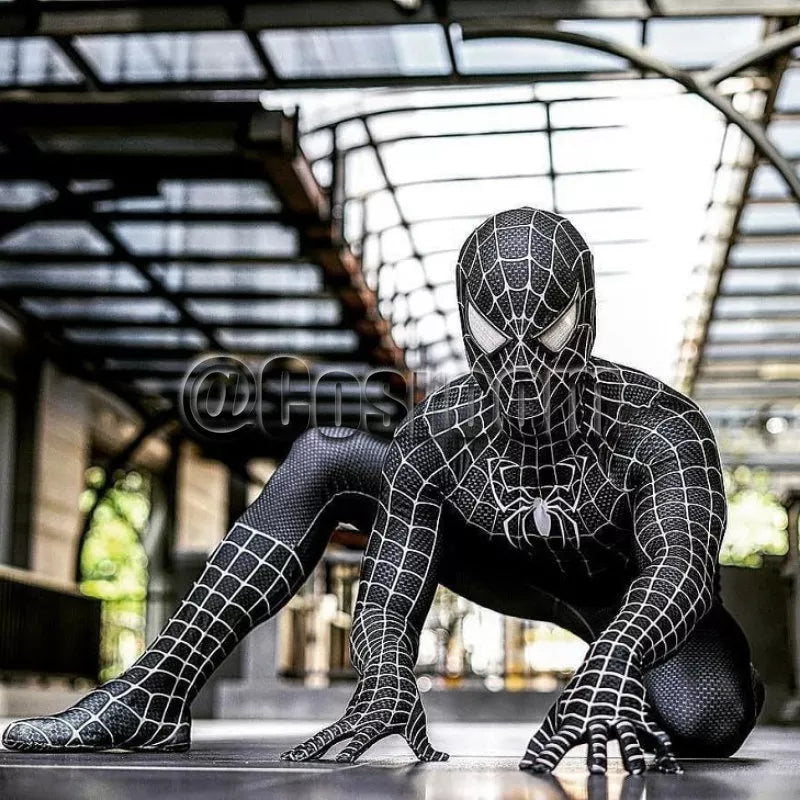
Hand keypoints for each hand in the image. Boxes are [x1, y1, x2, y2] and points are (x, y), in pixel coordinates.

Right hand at [280, 659, 447, 762]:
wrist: (385, 661)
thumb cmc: (404, 694)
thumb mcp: (416, 720)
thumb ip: (424, 745)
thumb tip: (444, 758)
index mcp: (374, 722)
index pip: (361, 740)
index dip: (352, 750)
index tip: (342, 760)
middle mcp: (357, 719)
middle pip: (331, 736)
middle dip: (314, 749)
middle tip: (295, 760)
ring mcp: (349, 717)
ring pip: (325, 734)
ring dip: (308, 747)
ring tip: (289, 759)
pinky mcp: (347, 716)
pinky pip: (329, 733)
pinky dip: (314, 743)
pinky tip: (301, 754)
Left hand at [519, 649, 680, 774]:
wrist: (609, 658)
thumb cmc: (579, 696)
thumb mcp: (558, 715)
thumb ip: (543, 743)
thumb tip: (525, 767)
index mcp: (573, 722)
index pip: (558, 742)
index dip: (547, 756)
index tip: (536, 771)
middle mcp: (596, 720)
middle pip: (596, 739)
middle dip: (597, 755)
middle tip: (597, 772)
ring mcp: (620, 717)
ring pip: (628, 737)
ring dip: (632, 754)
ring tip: (636, 771)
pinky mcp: (639, 717)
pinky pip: (655, 736)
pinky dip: (665, 752)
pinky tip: (672, 769)